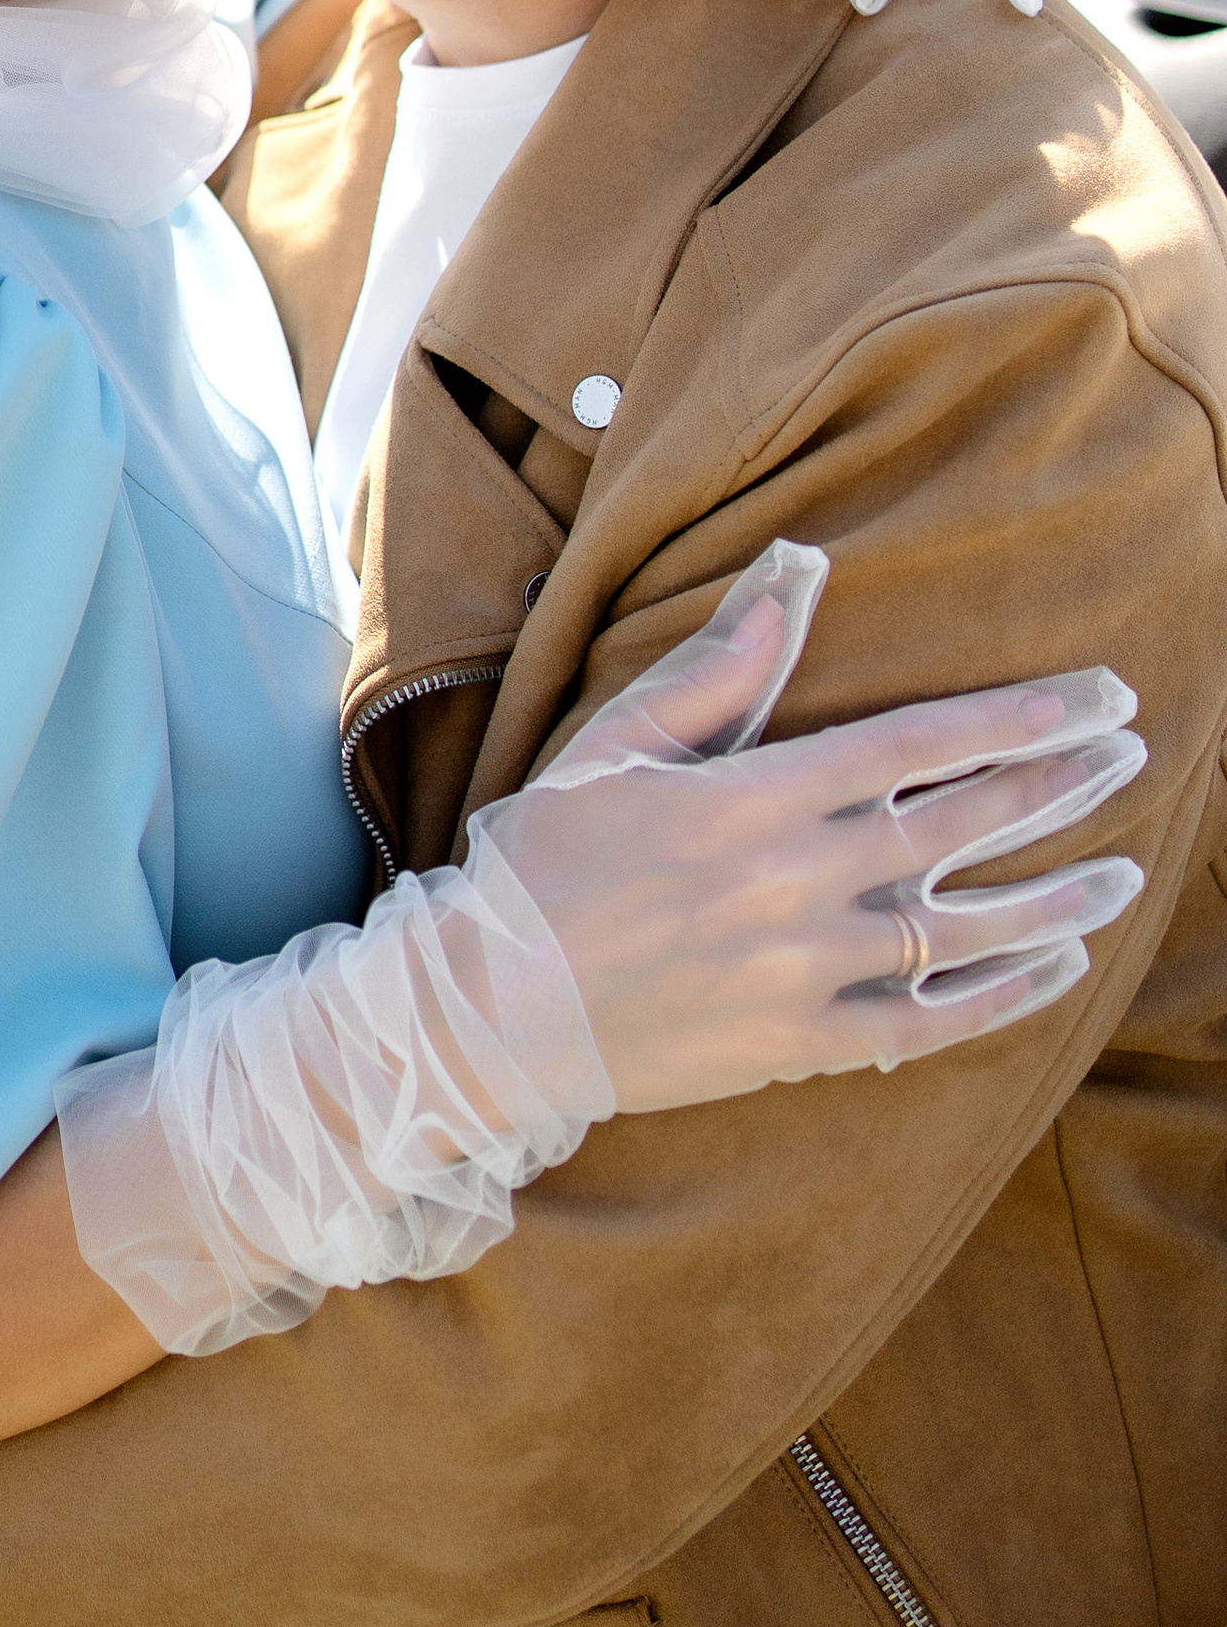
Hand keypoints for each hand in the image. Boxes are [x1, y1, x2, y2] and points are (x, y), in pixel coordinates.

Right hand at [484, 543, 1146, 1102]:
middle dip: (1058, 784)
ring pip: (965, 928)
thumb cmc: (545, 861)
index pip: (919, 744)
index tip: (1095, 696)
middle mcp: (799, 882)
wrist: (493, 1009)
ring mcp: (808, 970)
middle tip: (1133, 752)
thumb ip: (715, 671)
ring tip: (1125, 871)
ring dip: (1056, 895)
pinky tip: (1055, 965)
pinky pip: (929, 1023)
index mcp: (757, 798)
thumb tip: (791, 579)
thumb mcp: (614, 745)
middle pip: (962, 825)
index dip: (1018, 718)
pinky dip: (1000, 995)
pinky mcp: (803, 1047)